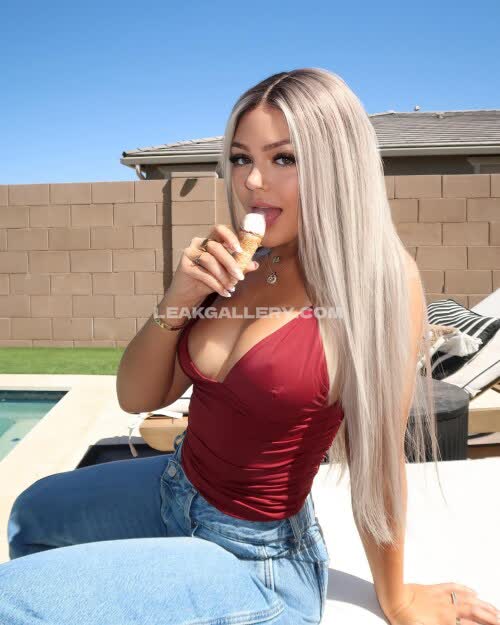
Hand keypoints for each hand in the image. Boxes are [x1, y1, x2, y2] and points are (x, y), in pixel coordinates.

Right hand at [168, 224, 259, 303]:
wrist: (188, 294)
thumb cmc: (207, 280)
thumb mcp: (225, 272)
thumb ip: (238, 266)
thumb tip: (255, 264)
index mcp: (209, 239)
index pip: (219, 230)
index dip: (230, 237)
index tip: (240, 251)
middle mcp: (197, 242)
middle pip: (216, 247)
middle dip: (231, 263)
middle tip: (240, 276)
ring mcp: (189, 252)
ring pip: (210, 261)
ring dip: (224, 276)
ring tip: (232, 287)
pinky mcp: (184, 265)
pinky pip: (203, 274)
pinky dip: (216, 284)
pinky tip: (224, 292)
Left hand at [384, 582, 499, 624]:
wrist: (393, 599)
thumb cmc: (404, 619)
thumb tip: (458, 623)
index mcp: (446, 621)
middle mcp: (447, 609)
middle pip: (474, 612)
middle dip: (489, 617)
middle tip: (499, 619)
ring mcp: (441, 597)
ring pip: (466, 600)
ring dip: (482, 604)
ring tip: (494, 609)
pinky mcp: (433, 588)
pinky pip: (451, 587)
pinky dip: (463, 588)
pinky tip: (472, 591)